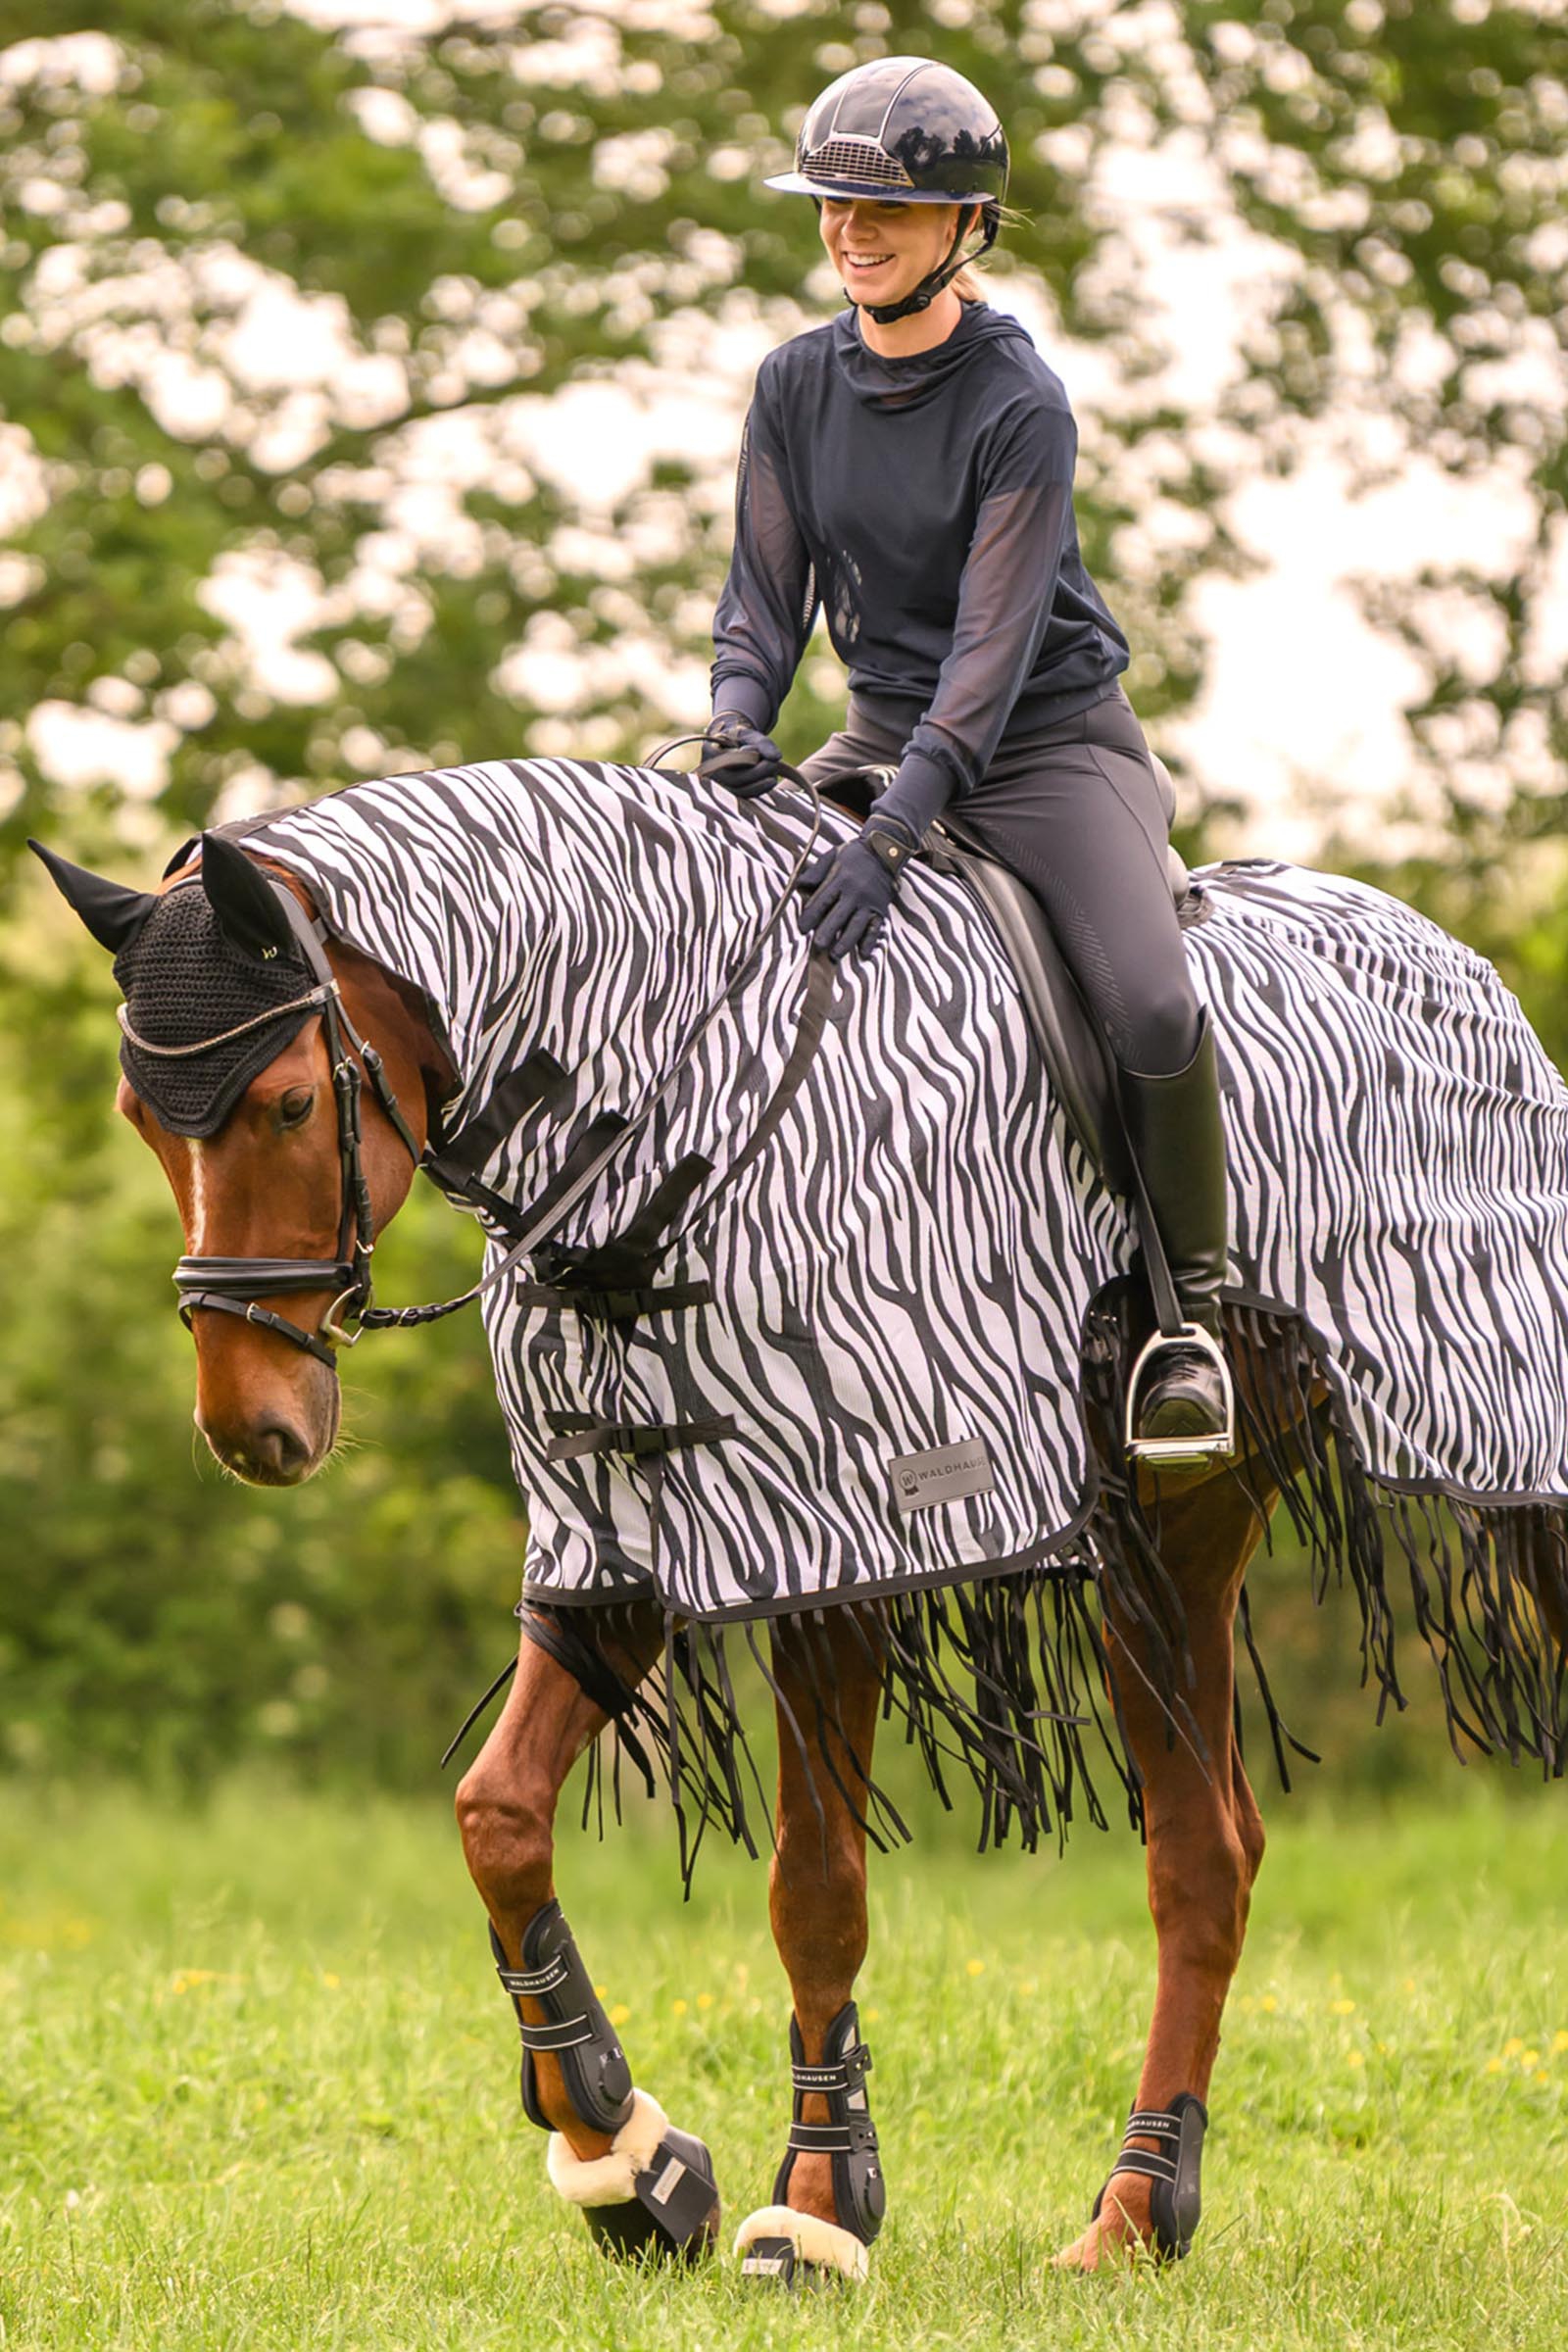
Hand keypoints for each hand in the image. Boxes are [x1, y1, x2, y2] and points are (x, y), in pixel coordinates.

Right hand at [699, 711, 782, 800]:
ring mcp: (716, 786)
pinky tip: (770, 780)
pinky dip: (759, 790)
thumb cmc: (740, 738)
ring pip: (740, 791)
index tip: (766, 755)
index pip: (731, 760)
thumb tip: (777, 757)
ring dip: (761, 783)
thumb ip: (763, 742)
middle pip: (735, 779)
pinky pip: (744, 797)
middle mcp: (708, 772)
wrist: (730, 746)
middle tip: (774, 764)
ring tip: (773, 772)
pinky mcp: (727, 795)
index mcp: (709, 752)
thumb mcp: (750, 735)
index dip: (751, 759)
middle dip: (759, 772)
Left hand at [797, 822, 913, 959]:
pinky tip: (863, 954)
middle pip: (839, 916)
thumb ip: (816, 871)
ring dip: (846, 942)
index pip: (823, 900)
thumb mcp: (832, 856)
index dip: (811, 915)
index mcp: (841, 879)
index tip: (802, 929)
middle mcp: (856, 893)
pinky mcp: (881, 910)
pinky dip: (870, 942)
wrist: (885, 851)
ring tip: (835, 955)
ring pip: (857, 925)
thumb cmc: (854, 855)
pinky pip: (876, 928)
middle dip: (828, 932)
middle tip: (818, 946)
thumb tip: (799, 885)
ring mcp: (870, 903)